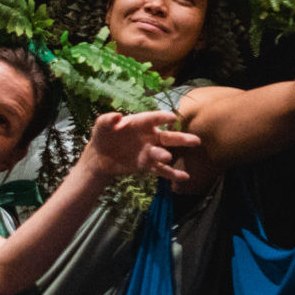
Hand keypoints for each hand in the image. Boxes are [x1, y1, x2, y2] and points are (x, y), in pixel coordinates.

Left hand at [82, 110, 199, 183]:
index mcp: (140, 123)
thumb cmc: (103, 135)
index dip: (163, 118)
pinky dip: (172, 174)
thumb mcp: (101, 125)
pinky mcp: (147, 165)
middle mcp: (150, 136)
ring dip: (166, 156)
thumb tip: (117, 116)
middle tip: (195, 141)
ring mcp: (150, 151)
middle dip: (181, 139)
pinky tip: (184, 177)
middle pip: (168, 137)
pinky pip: (161, 170)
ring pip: (163, 153)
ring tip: (167, 158)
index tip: (172, 118)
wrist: (99, 156)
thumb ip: (107, 120)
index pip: (154, 119)